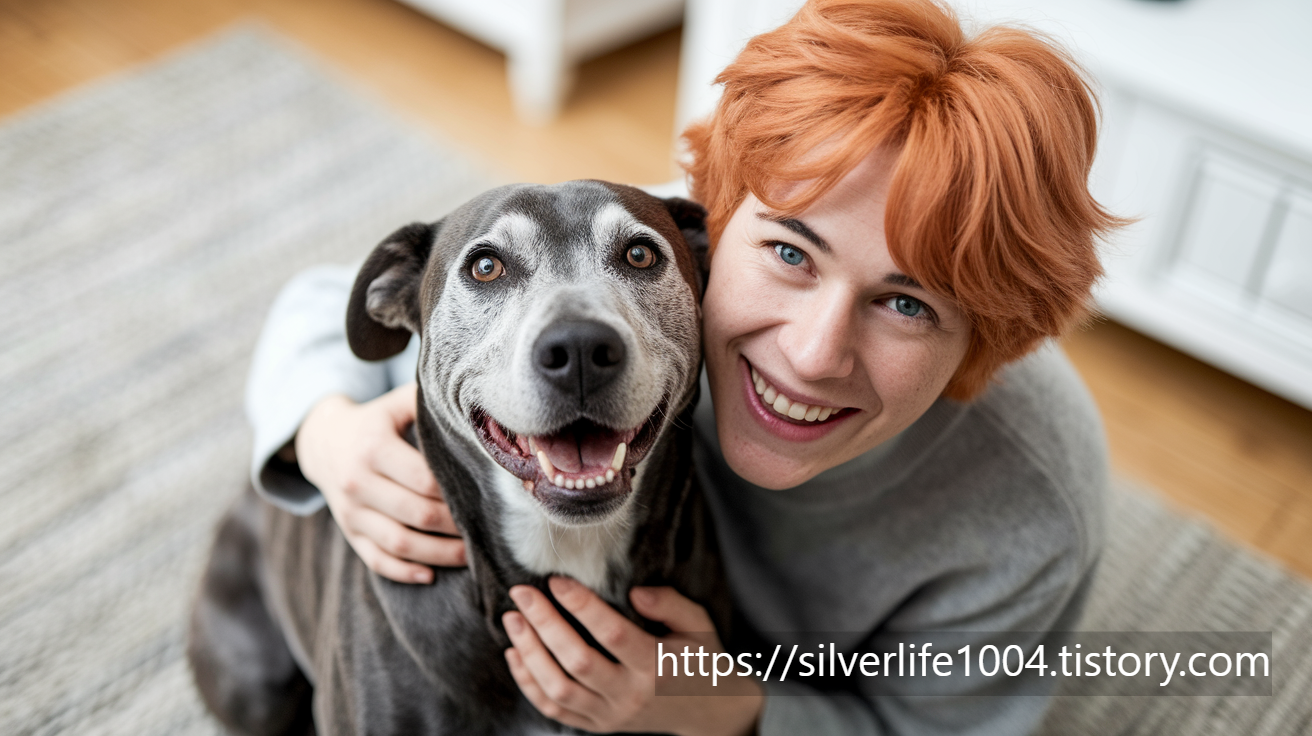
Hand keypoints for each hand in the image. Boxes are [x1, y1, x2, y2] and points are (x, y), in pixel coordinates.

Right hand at [295, 383, 465, 582]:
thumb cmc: (375, 421)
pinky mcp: (348, 532)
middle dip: (455, 525)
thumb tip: (478, 404)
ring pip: (398, 543)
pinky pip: (375, 559)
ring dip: (438, 554)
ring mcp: (350, 512)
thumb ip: (430, 402)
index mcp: (373, 448)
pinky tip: (429, 575)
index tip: (485, 496)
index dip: (456, 492)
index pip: (424, 479)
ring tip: (469, 555)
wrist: (322, 440)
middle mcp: (357, 482)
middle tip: (487, 527)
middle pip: (417, 514)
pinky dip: (403, 572)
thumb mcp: (396, 403)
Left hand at [502, 578, 761, 735]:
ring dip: (529, 653)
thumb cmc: (699, 657)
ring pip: (558, 688)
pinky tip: (515, 654)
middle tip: (522, 593)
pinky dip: (529, 684)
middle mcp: (631, 694)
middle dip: (543, 624)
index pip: (612, 633)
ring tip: (513, 619)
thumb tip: (634, 592)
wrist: (707, 710)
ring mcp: (611, 715)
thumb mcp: (699, 623)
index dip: (582, 606)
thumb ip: (671, 603)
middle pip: (577, 660)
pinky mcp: (598, 725)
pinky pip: (555, 709)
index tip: (556, 580)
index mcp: (657, 666)